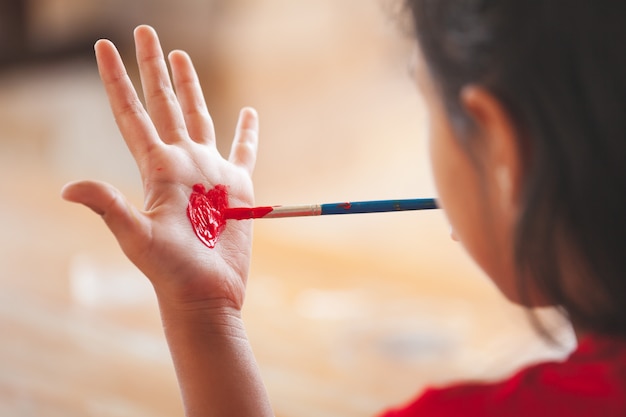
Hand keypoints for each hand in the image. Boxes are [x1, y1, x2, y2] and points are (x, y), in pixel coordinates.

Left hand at [62, 25, 258, 311]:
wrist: (206, 291)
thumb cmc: (171, 271)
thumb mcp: (139, 238)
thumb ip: (111, 207)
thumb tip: (69, 187)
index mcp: (157, 168)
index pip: (132, 114)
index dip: (116, 79)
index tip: (103, 46)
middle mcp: (182, 163)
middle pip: (165, 103)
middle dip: (153, 67)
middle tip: (144, 31)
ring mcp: (210, 172)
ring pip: (200, 117)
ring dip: (190, 86)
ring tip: (181, 56)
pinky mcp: (238, 186)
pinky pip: (243, 150)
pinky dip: (247, 131)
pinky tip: (247, 112)